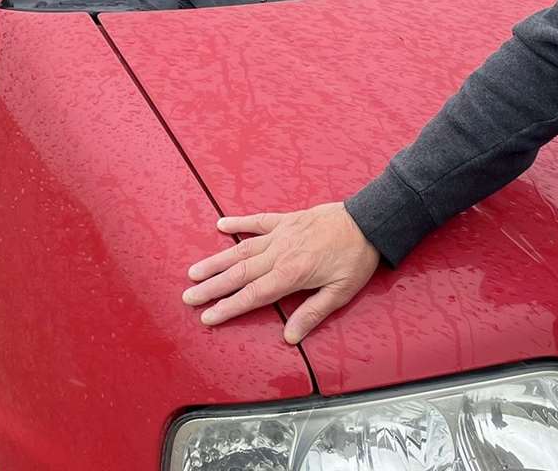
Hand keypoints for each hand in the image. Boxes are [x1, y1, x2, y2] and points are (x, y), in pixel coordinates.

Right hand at [183, 202, 381, 343]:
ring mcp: (282, 233)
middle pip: (239, 273)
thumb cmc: (356, 258)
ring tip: (194, 271)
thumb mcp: (341, 292)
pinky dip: (239, 222)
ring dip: (216, 260)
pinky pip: (258, 221)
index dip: (229, 307)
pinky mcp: (288, 220)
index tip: (208, 317)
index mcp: (293, 273)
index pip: (253, 295)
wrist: (369, 221)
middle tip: (188, 297)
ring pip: (242, 249)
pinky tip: (221, 225)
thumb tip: (290, 336)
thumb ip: (313, 313)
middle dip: (212, 287)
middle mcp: (281, 252)